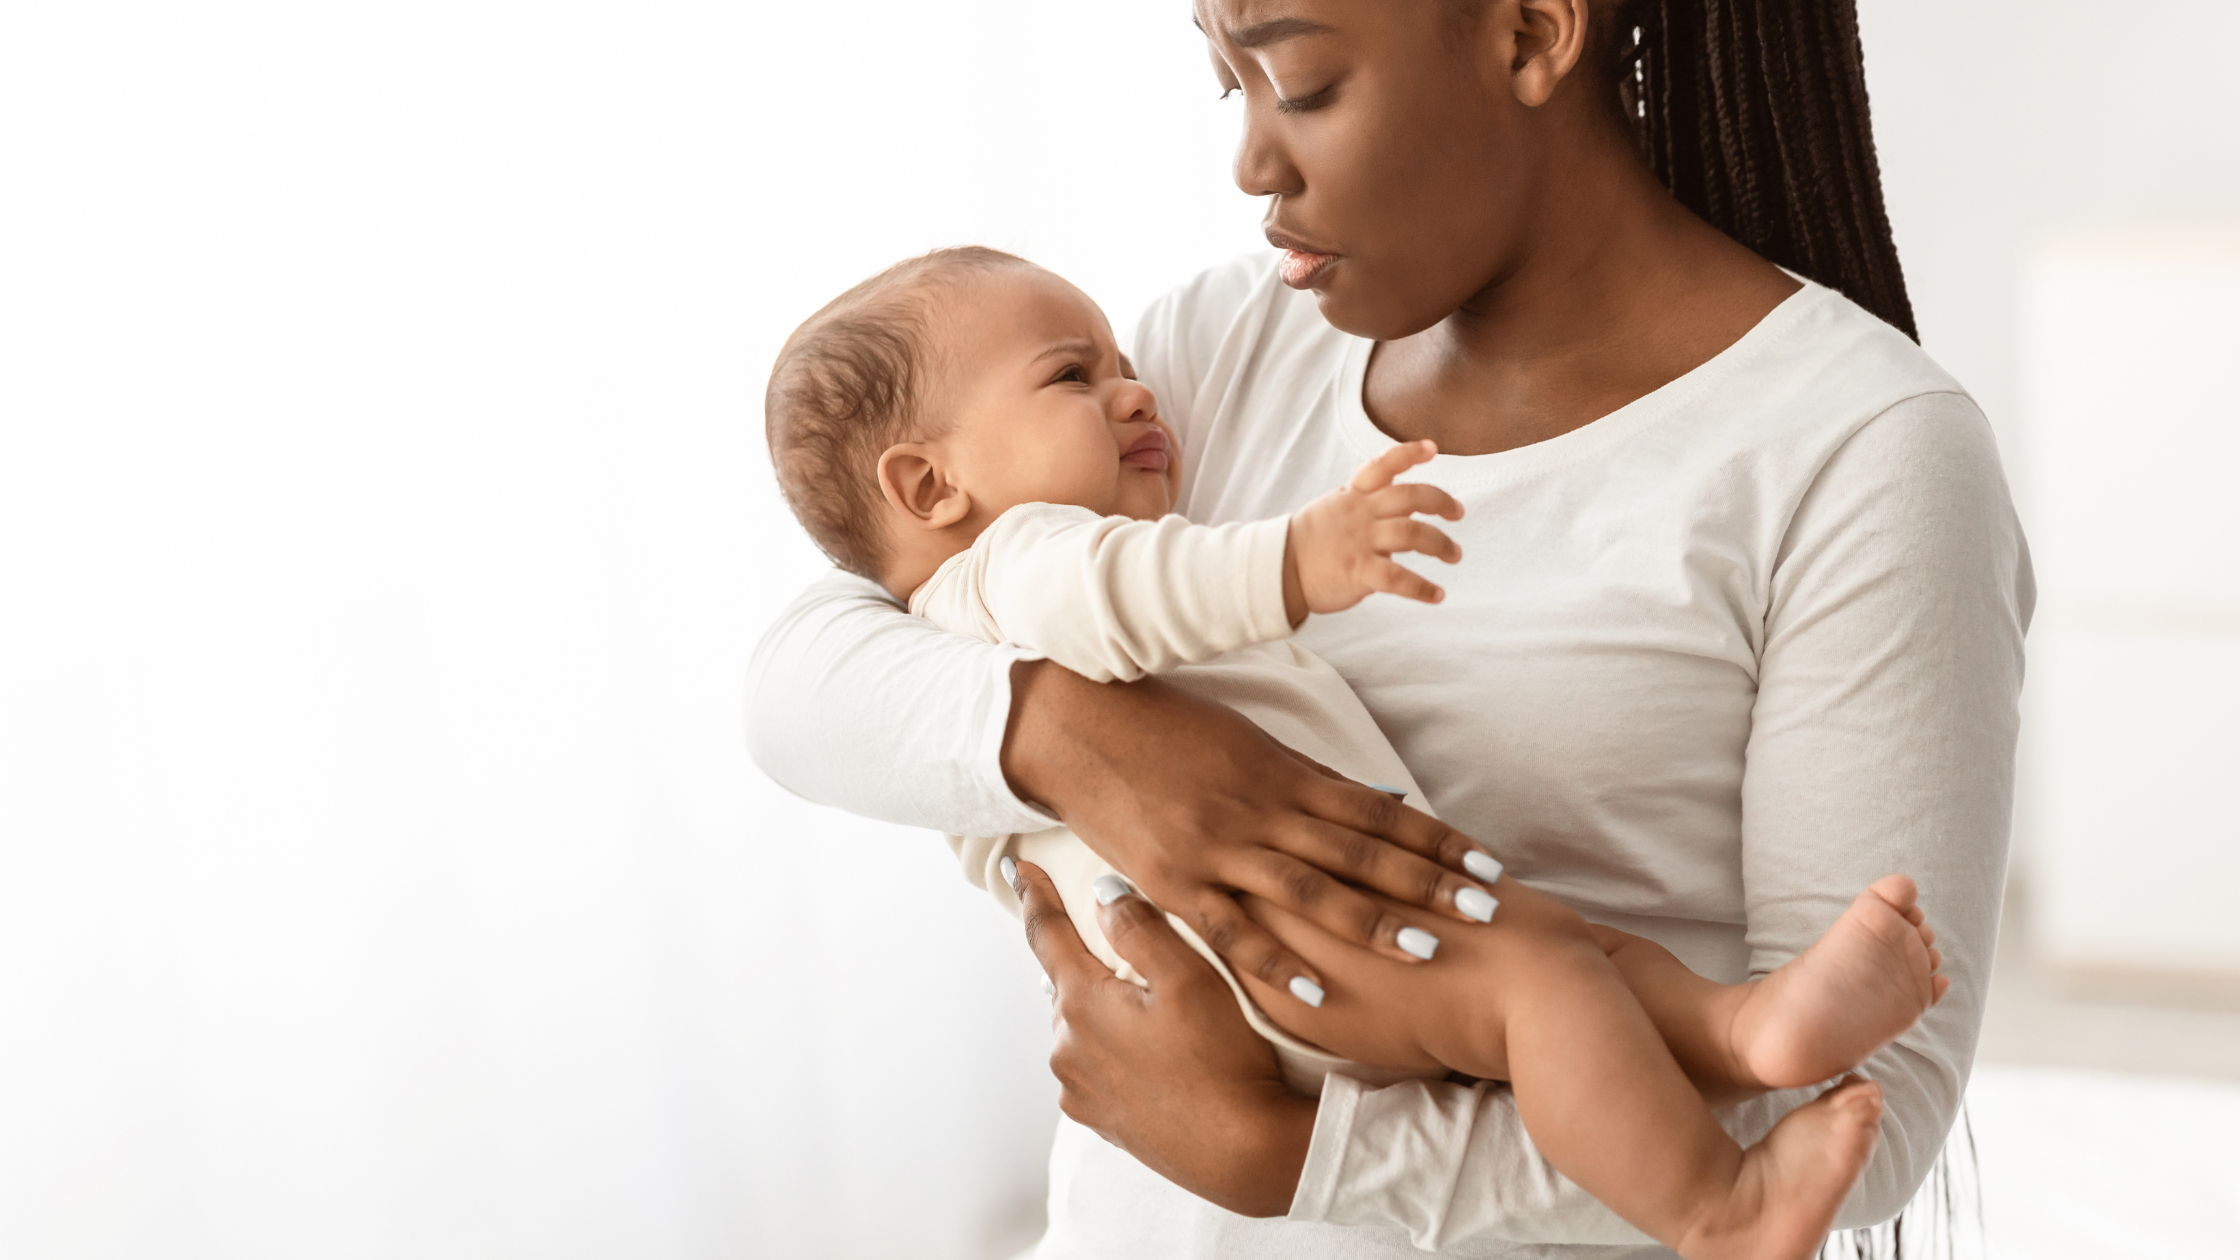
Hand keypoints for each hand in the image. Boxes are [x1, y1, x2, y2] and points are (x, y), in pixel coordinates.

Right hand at [1002, 659, 1498, 996]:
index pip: (1379, 813)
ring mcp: (1219, 846)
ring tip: (1425, 950)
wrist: (1079, 724)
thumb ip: (1310, 779)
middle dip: (1426, 883)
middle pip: (1359, 851)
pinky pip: (1233, 930)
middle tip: (1487, 910)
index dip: (1436, 840)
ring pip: (1308, 888)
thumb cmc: (1166, 728)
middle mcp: (1262, 809)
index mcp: (1284, 773)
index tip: (1488, 864)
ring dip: (1369, 921)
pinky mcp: (1174, 880)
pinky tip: (1316, 994)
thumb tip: (1381, 803)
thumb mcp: (1248, 742)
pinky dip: (1275, 963)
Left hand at [1016, 859, 1316, 1216]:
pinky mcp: (1102, 1122)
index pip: (1048, 934)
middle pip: (1066, 984)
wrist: (1244, 1155)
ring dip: (1101, 1010)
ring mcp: (1081, 1091)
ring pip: (1081, 1029)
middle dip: (1083, 960)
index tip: (1019, 869)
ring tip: (1142, 1005)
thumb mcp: (1190, 977)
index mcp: (1081, 1004)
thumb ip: (1139, 928)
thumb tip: (1103, 895)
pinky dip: (1112, 1051)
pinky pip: (1095, 1069)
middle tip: (1110, 942)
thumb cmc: (1223, 1062)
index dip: (1035, 895)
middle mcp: (1067, 1049)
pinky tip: (1149, 1053)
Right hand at [1283, 440, 1463, 621]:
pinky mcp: (1359, 572)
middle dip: (1441, 502)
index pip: (1382, 465)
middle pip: (1410, 497)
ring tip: (1454, 554)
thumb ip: (1366, 506)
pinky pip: (1399, 579)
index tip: (1433, 449)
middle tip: (1457, 513)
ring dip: (1441, 544)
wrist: (1277, 571)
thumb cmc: (1309, 543)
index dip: (1408, 453)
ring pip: (1412, 534)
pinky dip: (1423, 588)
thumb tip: (1402, 512)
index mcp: (1352, 496)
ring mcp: (1360, 542)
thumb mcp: (1333, 509)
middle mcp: (1360, 514)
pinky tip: (1437, 595)